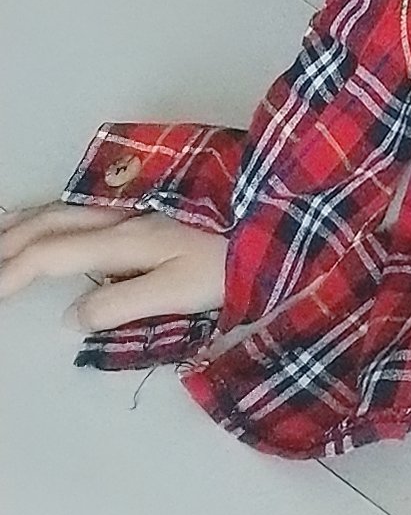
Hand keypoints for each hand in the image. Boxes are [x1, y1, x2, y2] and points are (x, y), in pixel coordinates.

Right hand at [0, 198, 226, 333]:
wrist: (278, 212)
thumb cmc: (232, 257)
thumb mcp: (178, 291)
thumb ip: (121, 304)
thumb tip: (69, 316)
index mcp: (124, 237)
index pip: (51, 253)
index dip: (12, 272)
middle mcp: (122, 212)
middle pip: (49, 221)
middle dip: (9, 243)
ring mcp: (136, 200)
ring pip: (64, 205)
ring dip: (25, 221)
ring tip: (0, 238)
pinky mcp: (150, 198)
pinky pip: (86, 200)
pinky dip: (54, 209)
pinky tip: (49, 218)